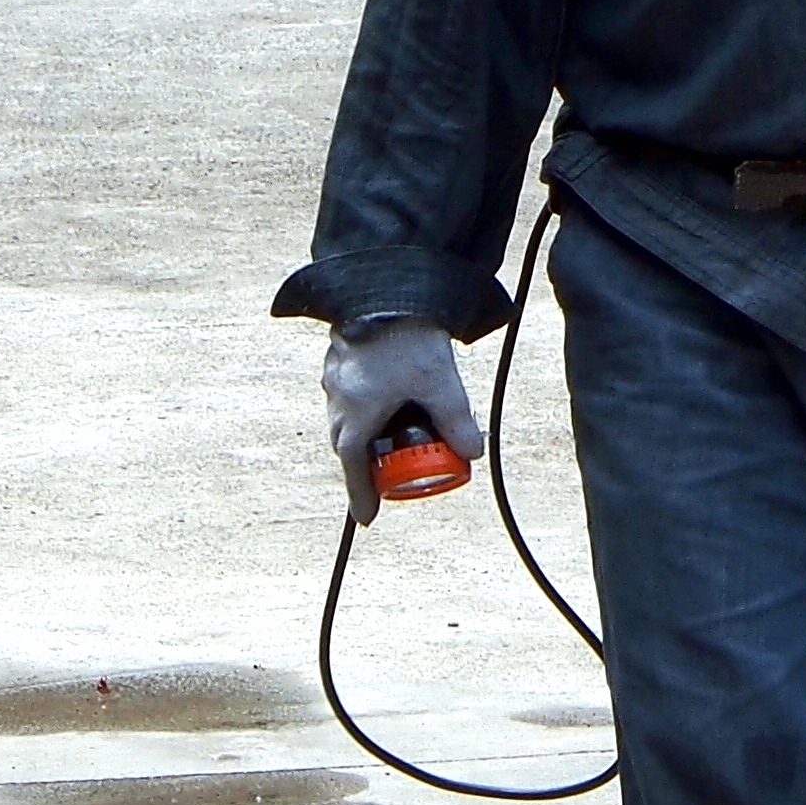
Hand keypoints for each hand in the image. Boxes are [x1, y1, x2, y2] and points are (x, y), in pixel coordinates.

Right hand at [323, 318, 480, 522]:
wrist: (385, 287)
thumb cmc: (408, 338)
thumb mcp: (440, 385)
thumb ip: (456, 421)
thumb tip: (472, 454)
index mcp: (353, 418)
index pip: (353, 469)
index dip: (362, 495)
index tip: (368, 517)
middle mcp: (336, 404)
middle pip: (349, 447)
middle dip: (368, 465)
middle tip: (390, 475)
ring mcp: (334, 382)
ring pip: (348, 421)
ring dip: (369, 433)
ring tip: (397, 434)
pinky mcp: (340, 362)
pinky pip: (349, 398)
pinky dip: (367, 408)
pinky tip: (392, 397)